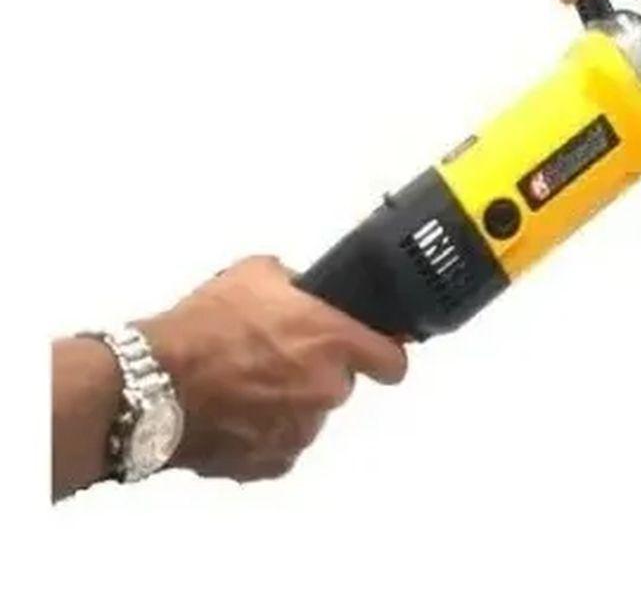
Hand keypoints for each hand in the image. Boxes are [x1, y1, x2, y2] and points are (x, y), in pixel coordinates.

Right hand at [138, 255, 406, 482]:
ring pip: (307, 415)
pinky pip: (277, 445)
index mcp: (333, 341)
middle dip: (316, 371)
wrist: (153, 383)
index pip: (392, 360)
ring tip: (245, 383)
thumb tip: (302, 288)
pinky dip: (261, 432)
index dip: (385, 354)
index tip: (380, 353)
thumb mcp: (257, 273)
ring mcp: (299, 431)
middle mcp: (326, 390)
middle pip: (339, 384)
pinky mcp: (269, 463)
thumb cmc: (203, 328)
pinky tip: (232, 410)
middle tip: (277, 356)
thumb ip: (295, 283)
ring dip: (287, 402)